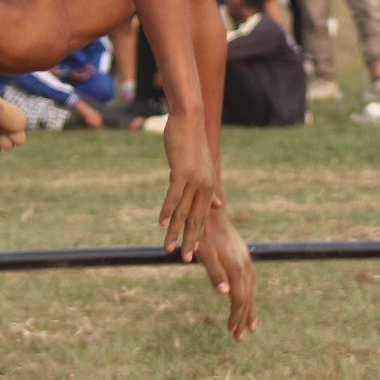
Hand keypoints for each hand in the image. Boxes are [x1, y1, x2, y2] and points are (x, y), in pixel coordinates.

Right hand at [159, 115, 221, 256]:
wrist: (190, 119)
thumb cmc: (193, 143)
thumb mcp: (204, 168)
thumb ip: (210, 189)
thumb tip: (219, 206)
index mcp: (209, 187)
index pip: (203, 217)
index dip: (197, 235)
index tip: (193, 252)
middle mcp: (205, 186)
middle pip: (196, 219)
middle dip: (189, 241)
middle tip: (184, 259)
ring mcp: (194, 179)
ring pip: (183, 212)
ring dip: (174, 231)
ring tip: (167, 247)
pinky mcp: (182, 171)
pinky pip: (174, 196)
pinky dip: (167, 210)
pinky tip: (160, 222)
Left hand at [194, 206, 257, 340]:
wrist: (211, 214)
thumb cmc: (203, 236)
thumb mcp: (204, 255)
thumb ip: (215, 274)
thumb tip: (225, 294)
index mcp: (236, 268)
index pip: (239, 299)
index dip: (236, 317)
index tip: (232, 332)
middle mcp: (245, 265)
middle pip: (247, 298)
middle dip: (243, 319)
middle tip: (239, 338)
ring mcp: (246, 260)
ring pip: (251, 290)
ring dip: (250, 309)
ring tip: (250, 326)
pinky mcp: (244, 257)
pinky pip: (251, 281)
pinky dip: (250, 295)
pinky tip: (247, 301)